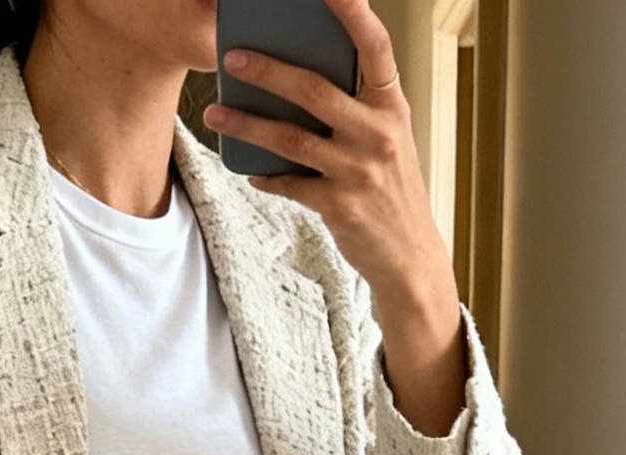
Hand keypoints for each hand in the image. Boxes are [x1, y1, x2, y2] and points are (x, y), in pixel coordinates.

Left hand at [203, 0, 465, 437]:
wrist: (409, 257)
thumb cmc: (391, 190)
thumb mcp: (388, 139)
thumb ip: (357, 107)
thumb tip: (300, 78)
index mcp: (391, 107)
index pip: (375, 47)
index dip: (353, 13)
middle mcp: (377, 134)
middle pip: (314, 90)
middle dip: (268, 69)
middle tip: (232, 55)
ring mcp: (358, 171)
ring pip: (290, 138)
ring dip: (247, 123)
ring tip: (216, 111)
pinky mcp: (339, 206)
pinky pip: (290, 184)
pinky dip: (266, 175)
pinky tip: (249, 168)